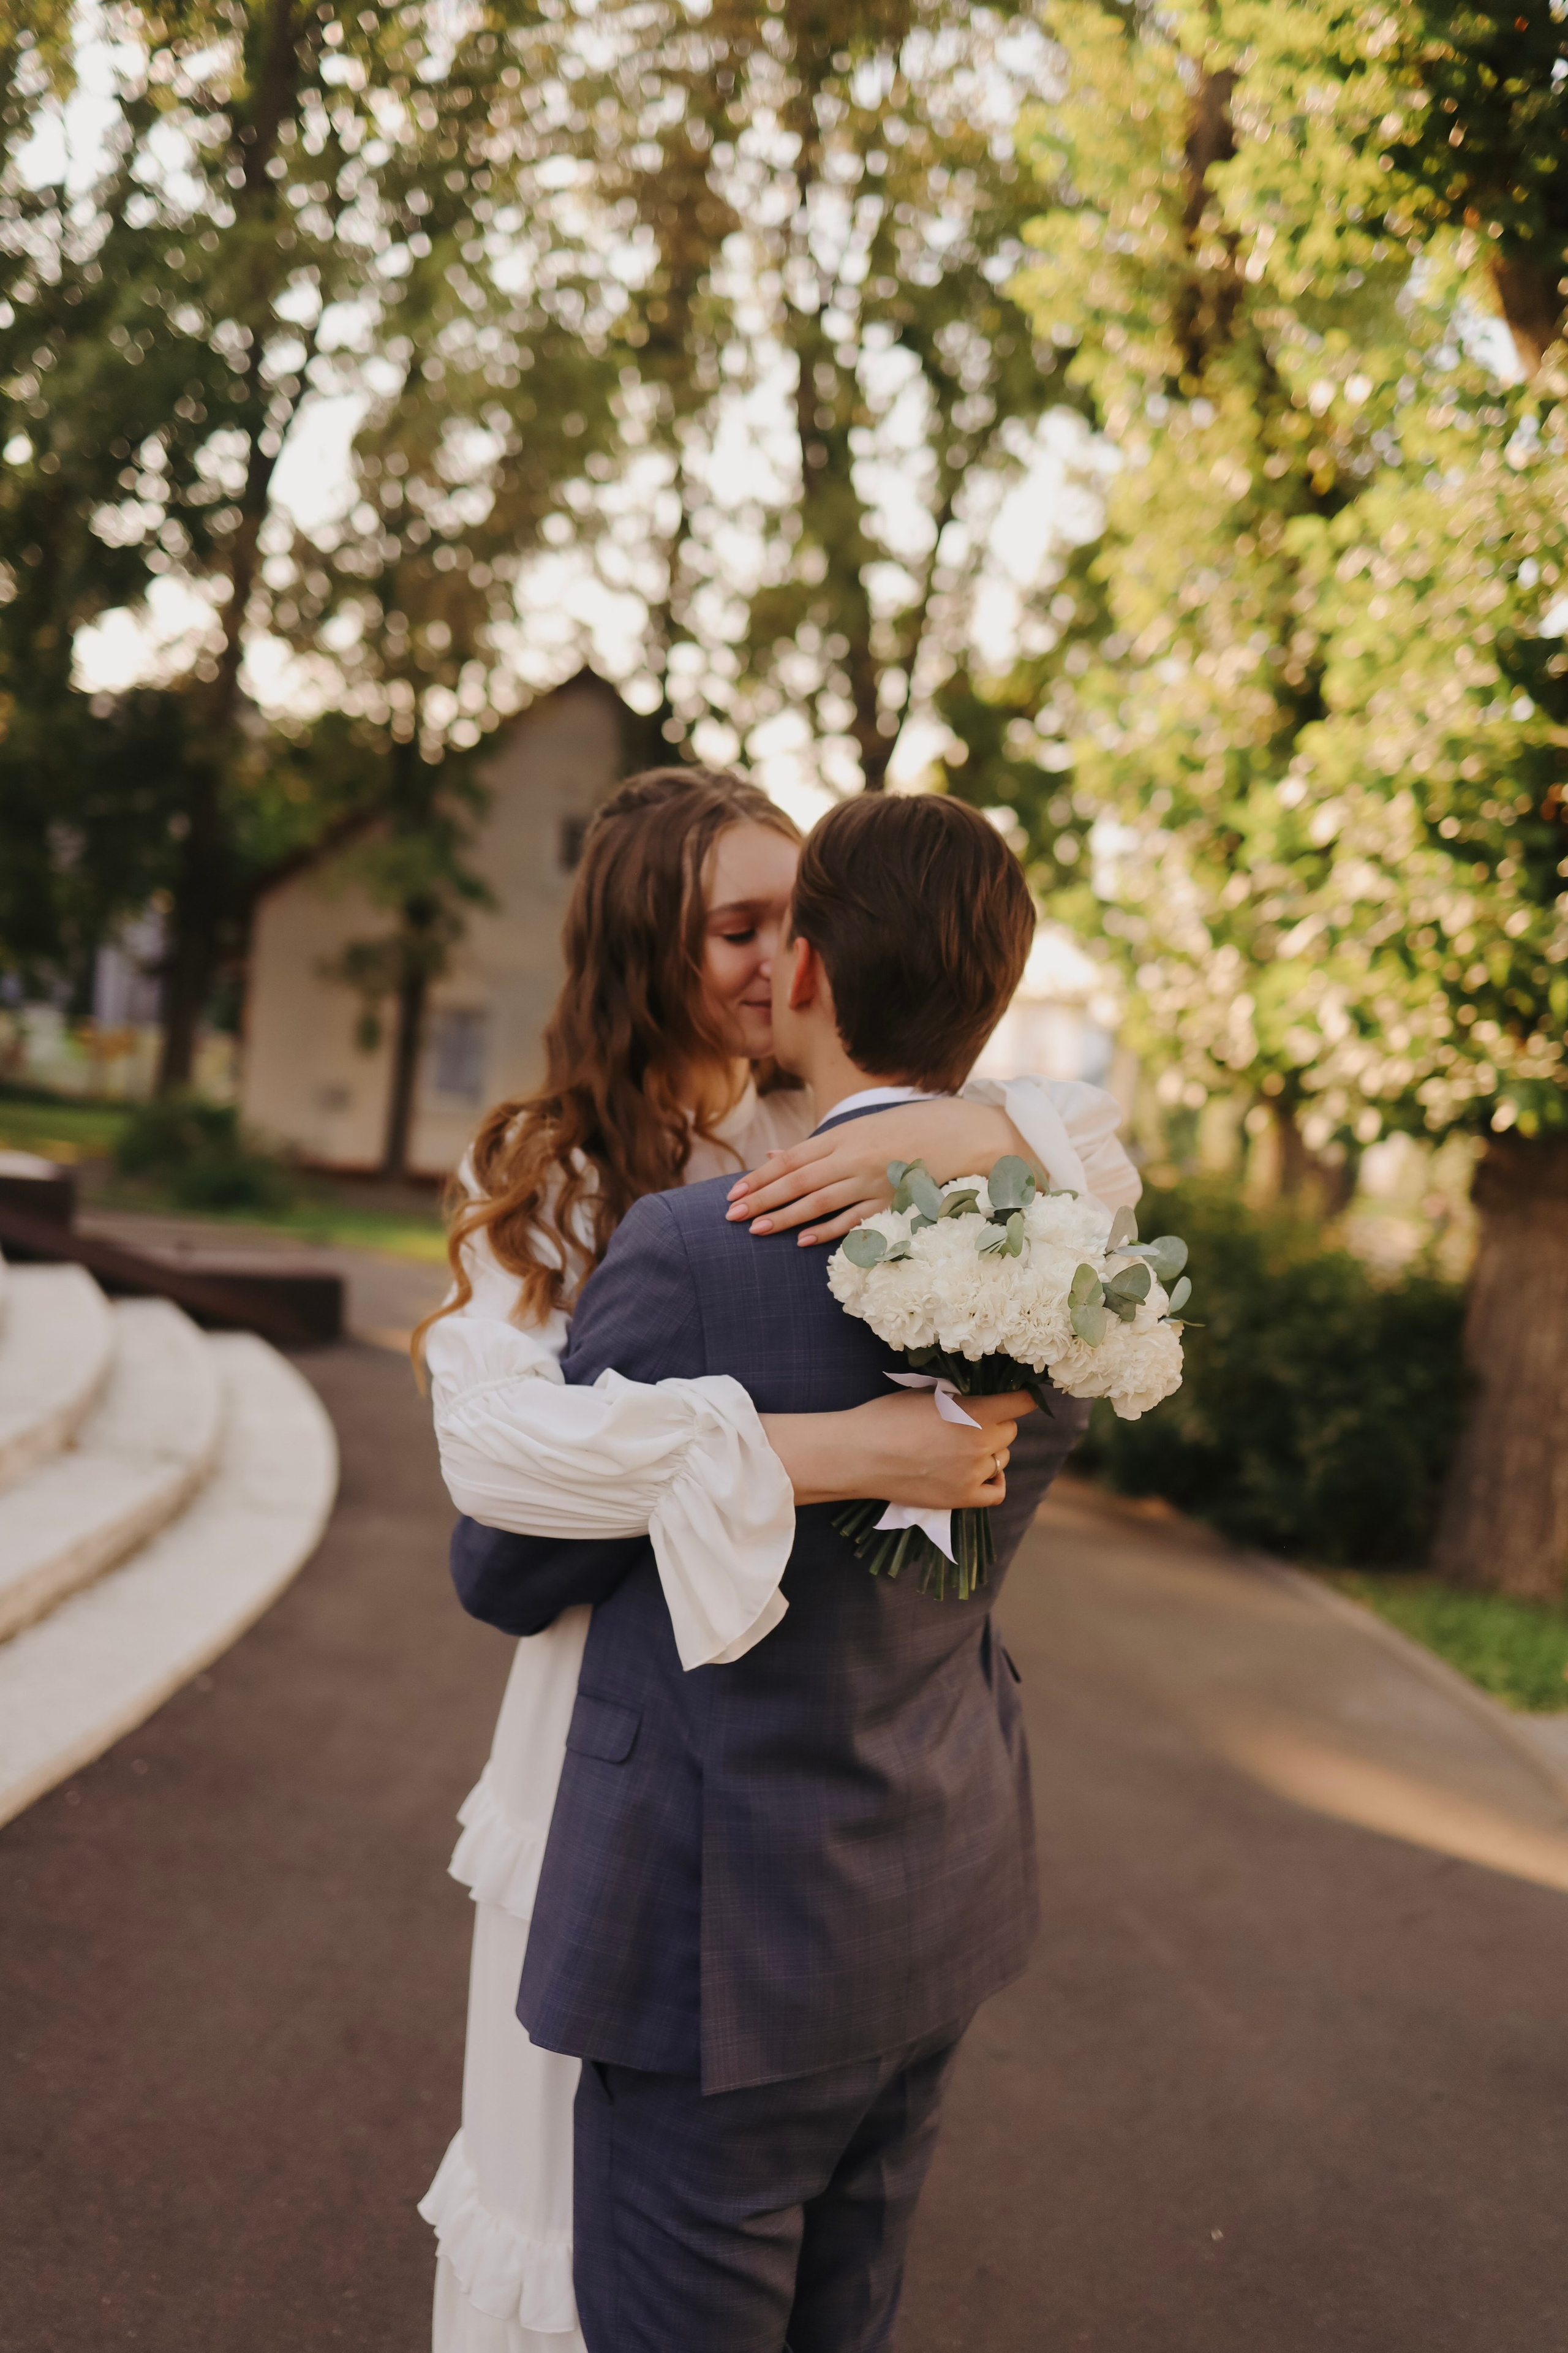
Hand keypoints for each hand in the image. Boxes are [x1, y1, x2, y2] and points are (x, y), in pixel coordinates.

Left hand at [726, 1100, 1022, 1245]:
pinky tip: (803, 1241)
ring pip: (820, 1200)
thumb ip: (818, 1146)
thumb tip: (773, 1153)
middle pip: (798, 1179)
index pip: (792, 1158)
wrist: (967, 1134)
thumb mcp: (861, 1128)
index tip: (734, 1193)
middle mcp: (855, 1156)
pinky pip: (854, 1219)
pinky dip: (827, 1230)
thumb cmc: (909, 1129)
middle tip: (731, 1216)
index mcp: (846, 1135)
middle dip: (762, 1198)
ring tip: (757, 1230)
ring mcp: (874, 1179)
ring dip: (786, 1216)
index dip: (760, 1177)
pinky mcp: (893, 1201)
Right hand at [760, 1389, 1033, 1508]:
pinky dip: (993, 1481)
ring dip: (990, 1451)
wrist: (860, 1454)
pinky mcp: (962, 1497)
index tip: (1018, 1396)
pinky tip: (980, 1473)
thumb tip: (981, 1397)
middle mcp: (981, 1443)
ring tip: (963, 1447)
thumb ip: (961, 1398)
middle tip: (971, 1422)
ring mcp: (973, 1473)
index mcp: (976, 1412)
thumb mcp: (928, 1394)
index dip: (1022, 1397)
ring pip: (1001, 1458)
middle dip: (997, 1424)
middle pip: (1010, 1431)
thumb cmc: (887, 1417)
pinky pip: (997, 1491)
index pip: (1022, 1403)